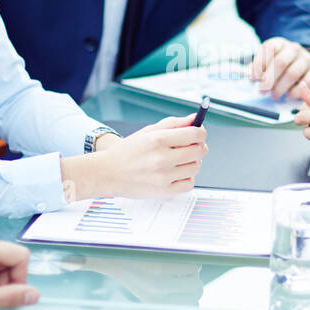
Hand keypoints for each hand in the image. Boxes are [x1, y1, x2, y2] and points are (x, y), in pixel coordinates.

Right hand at [61, 114, 206, 199]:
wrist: (108, 173)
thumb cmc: (127, 151)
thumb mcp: (148, 131)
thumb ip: (173, 124)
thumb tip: (194, 119)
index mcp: (158, 140)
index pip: (195, 134)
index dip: (201, 132)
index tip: (199, 133)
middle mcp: (162, 158)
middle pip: (199, 151)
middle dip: (199, 146)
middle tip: (191, 146)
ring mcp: (164, 176)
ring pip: (196, 167)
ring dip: (192, 162)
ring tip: (179, 160)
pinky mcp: (164, 191)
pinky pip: (189, 184)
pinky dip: (187, 178)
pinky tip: (177, 173)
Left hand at [251, 37, 309, 98]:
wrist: (304, 65)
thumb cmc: (281, 66)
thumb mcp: (268, 61)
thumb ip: (257, 67)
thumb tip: (247, 75)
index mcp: (280, 43)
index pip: (269, 48)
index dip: (259, 63)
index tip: (254, 77)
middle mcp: (294, 49)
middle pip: (280, 62)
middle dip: (269, 79)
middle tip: (262, 90)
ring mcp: (307, 60)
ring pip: (292, 74)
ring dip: (279, 88)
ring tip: (273, 95)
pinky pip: (304, 84)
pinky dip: (294, 92)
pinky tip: (287, 95)